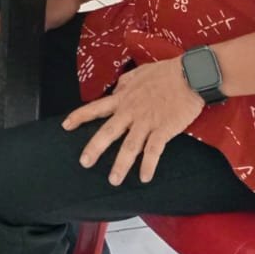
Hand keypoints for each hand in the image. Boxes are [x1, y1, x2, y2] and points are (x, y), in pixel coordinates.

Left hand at [62, 58, 204, 184]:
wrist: (189, 75)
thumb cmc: (165, 73)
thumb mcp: (137, 74)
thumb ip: (124, 84)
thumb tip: (117, 90)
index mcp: (123, 98)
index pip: (95, 108)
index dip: (79, 117)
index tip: (65, 126)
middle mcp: (130, 112)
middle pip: (108, 132)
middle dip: (95, 148)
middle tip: (84, 163)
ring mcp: (147, 122)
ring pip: (129, 146)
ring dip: (121, 165)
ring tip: (114, 180)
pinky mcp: (164, 129)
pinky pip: (154, 151)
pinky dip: (148, 165)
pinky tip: (144, 177)